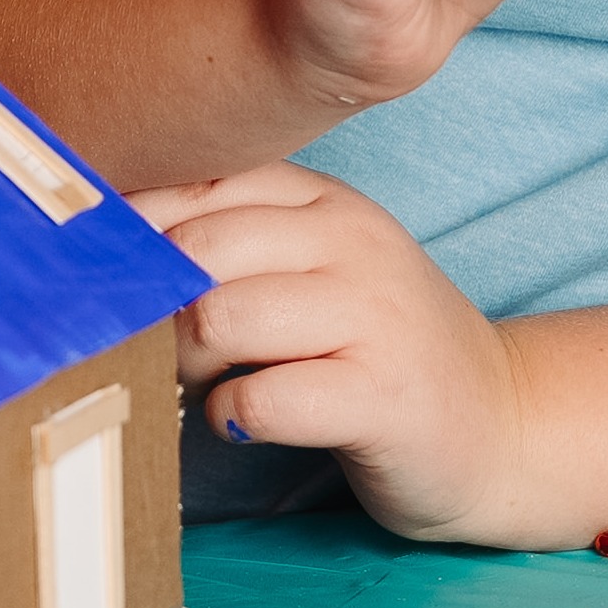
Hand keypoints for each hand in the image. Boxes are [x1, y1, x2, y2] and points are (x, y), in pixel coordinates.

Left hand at [144, 162, 523, 542]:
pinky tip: (249, 419)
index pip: (198, 184)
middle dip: (158, 310)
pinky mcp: (382, 396)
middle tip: (166, 348)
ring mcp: (374, 316)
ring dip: (190, 366)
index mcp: (325, 200)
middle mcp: (352, 242)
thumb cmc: (376, 347)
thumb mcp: (312, 268)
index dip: (134, 233)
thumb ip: (229, 242)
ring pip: (218, 320)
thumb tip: (105, 244)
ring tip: (214, 382)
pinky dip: (231, 416)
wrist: (502, 423)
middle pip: (195, 253)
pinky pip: (260, 398)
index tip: (107, 275)